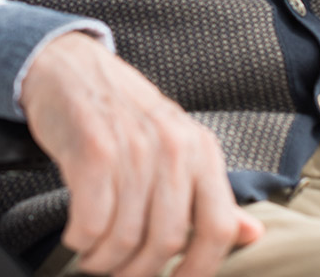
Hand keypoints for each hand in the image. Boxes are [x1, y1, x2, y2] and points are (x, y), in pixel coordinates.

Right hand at [20, 33, 263, 276]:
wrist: (67, 64)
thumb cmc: (120, 109)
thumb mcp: (174, 141)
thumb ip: (209, 190)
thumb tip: (253, 233)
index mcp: (200, 148)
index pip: (218, 227)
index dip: (200, 270)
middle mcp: (172, 146)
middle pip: (166, 241)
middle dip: (137, 271)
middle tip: (117, 272)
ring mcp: (133, 146)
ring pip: (125, 238)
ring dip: (104, 260)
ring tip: (93, 257)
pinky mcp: (93, 149)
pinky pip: (92, 221)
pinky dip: (81, 240)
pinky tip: (76, 235)